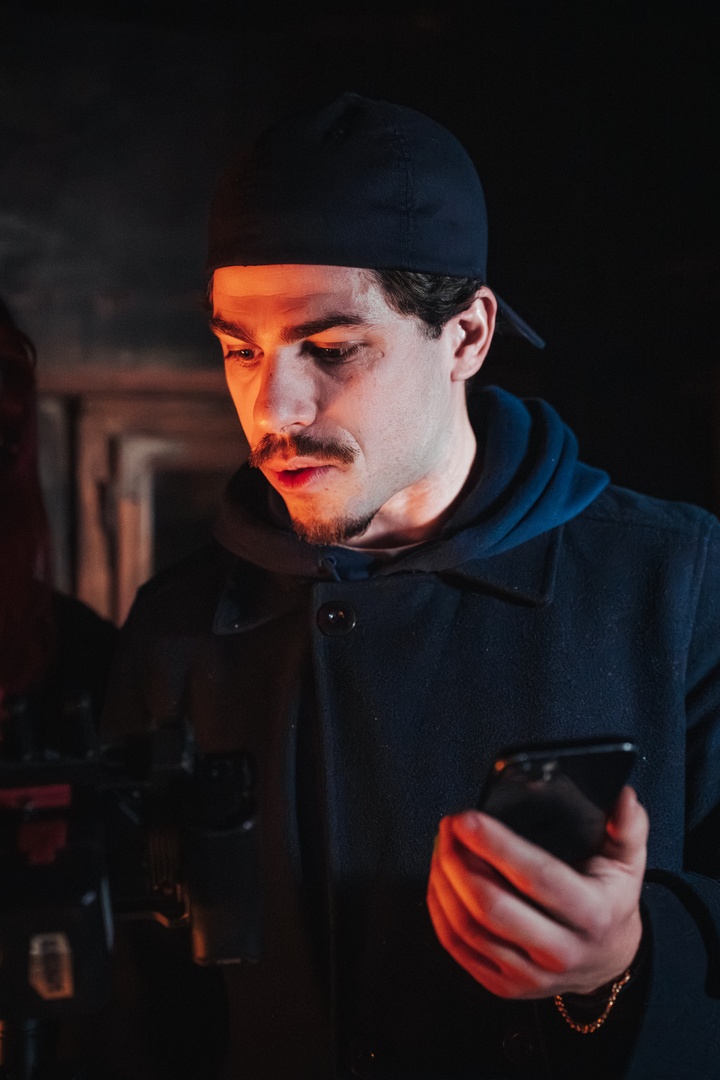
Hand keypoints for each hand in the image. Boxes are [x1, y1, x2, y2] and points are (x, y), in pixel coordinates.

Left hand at [427, 785, 647, 998]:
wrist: (608, 962)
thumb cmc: (610, 900)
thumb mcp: (628, 862)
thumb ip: (628, 827)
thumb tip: (624, 797)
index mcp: (592, 914)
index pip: (537, 877)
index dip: (496, 845)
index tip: (466, 818)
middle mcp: (561, 950)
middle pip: (492, 905)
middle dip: (458, 859)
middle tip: (449, 826)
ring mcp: (531, 974)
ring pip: (468, 927)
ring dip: (444, 881)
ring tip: (442, 846)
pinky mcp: (506, 986)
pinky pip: (459, 947)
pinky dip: (440, 909)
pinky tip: (439, 879)